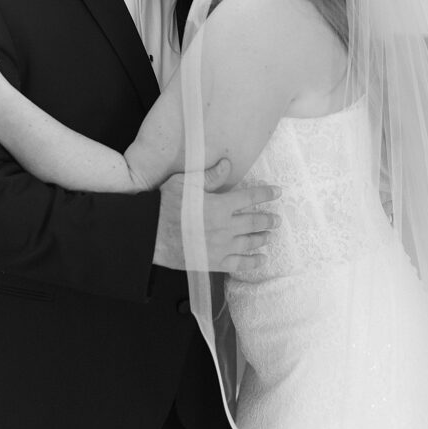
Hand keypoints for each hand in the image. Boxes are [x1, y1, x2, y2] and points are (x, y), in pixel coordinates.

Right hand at [153, 158, 280, 275]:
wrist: (150, 234)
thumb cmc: (164, 206)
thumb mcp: (185, 183)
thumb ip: (210, 176)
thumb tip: (227, 164)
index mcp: (220, 205)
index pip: (250, 197)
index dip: (266, 194)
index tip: (277, 192)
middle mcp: (225, 226)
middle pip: (254, 222)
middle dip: (268, 220)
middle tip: (277, 219)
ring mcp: (221, 246)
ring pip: (249, 242)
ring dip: (262, 238)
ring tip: (269, 236)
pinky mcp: (213, 262)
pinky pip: (239, 264)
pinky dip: (252, 262)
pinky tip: (260, 260)